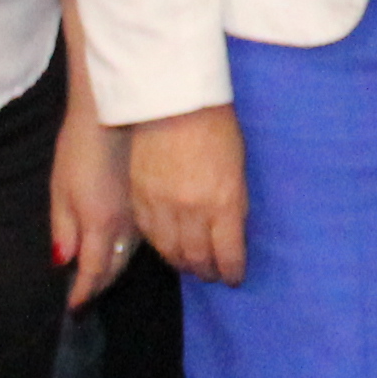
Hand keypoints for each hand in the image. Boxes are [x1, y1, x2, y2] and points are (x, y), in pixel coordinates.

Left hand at [49, 110, 136, 308]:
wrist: (121, 109)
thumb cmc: (82, 145)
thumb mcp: (61, 186)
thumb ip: (64, 227)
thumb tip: (62, 263)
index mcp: (99, 225)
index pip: (93, 273)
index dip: (84, 294)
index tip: (75, 308)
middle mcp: (126, 228)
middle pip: (115, 268)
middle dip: (101, 285)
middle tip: (89, 297)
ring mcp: (143, 215)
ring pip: (134, 255)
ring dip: (119, 270)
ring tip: (107, 279)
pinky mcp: (154, 201)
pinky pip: (147, 238)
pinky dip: (135, 249)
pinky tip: (130, 249)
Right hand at [130, 105, 249, 285]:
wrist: (173, 100)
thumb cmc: (215, 127)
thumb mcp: (237, 170)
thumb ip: (234, 205)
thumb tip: (231, 234)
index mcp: (224, 202)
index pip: (229, 254)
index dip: (231, 272)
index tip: (233, 277)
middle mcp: (193, 210)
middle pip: (198, 257)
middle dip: (207, 271)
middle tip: (211, 274)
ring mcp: (163, 205)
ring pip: (171, 251)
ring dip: (182, 263)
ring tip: (190, 265)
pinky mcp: (139, 197)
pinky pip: (149, 234)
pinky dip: (160, 246)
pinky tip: (167, 246)